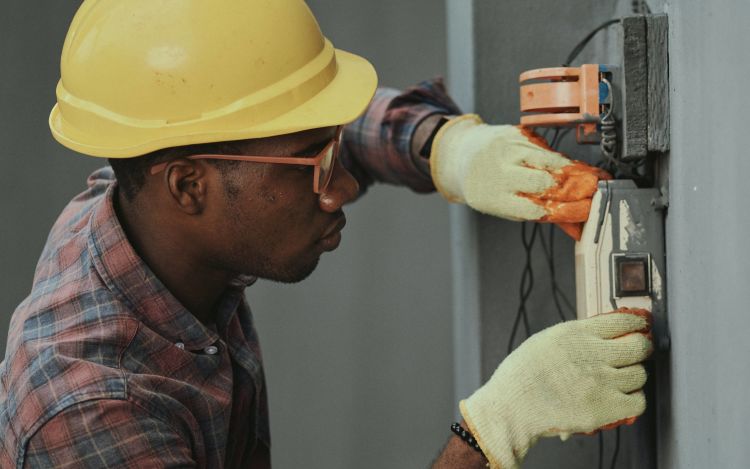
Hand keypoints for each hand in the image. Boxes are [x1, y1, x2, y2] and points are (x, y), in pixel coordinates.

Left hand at [430, 114, 610, 239]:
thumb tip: (576, 228)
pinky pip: (546, 147)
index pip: (536, 209)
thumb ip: (542, 215)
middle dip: (575, 189)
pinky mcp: (515, 134)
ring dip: (575, 171)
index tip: (586, 211)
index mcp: (495, 199)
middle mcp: (499, 173)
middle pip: (545, 182)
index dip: (565, 211)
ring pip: (550, 161)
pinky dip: (562, 158)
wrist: (462, 155)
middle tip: (596, 192)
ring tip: (592, 178)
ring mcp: (507, 150)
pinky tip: (573, 165)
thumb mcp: (508, 207)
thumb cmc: (487, 187)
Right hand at [460, 309, 651, 468]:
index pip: (623, 321)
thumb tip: (602, 335)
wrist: (512, 406)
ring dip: (633, 377)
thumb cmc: (522, 375)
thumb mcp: (546, 340)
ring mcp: (602, 382)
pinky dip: (633, 400)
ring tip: (620, 380)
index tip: (639, 328)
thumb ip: (576, 337)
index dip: (636, 324)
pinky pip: (638, 402)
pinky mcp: (605, 408)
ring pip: (640, 375)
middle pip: (639, 347)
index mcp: (577, 334)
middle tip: (635, 354)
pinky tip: (620, 398)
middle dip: (640, 349)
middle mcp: (593, 354)